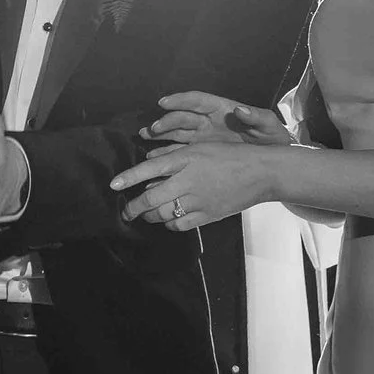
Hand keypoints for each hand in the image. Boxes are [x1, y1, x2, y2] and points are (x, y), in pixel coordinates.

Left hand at [109, 143, 278, 230]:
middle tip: (126, 211)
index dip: (128, 178)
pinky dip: (169, 224)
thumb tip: (151, 165)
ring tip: (146, 214)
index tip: (113, 185)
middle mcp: (188, 180)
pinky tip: (168, 219)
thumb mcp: (199, 149)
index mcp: (186, 159)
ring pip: (164, 214)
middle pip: (152, 198)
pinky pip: (180, 225)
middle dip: (134, 207)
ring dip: (151, 216)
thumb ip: (174, 158)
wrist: (260, 172)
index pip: (149, 169)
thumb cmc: (230, 155)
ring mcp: (198, 200)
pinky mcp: (207, 216)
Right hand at [141, 90, 294, 148]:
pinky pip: (183, 151)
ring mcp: (205, 137)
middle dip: (167, 121)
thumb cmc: (274, 139)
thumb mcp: (270, 126)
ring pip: (178, 132)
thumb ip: (256, 117)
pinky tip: (154, 157)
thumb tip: (240, 109)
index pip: (198, 100)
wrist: (276, 161)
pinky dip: (169, 153)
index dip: (180, 100)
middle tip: (153, 128)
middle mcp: (209, 121)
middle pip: (183, 117)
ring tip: (146, 136)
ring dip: (162, 133)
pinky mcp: (204, 153)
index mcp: (223, 110)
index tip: (164, 102)